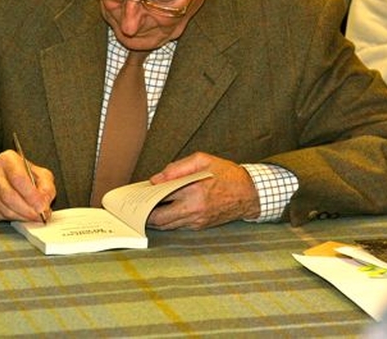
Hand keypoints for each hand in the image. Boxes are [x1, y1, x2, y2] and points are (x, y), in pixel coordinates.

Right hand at [0, 150, 54, 221]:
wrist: (5, 176)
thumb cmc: (24, 174)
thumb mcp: (40, 174)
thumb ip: (46, 186)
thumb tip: (44, 203)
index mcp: (8, 160)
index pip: (18, 178)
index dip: (31, 195)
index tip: (41, 206)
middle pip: (10, 195)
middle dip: (27, 209)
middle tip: (39, 215)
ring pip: (4, 207)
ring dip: (22, 216)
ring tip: (33, 216)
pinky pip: (0, 214)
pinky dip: (14, 218)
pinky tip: (22, 215)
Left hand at [146, 152, 260, 229]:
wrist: (249, 193)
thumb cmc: (226, 173)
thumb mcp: (203, 160)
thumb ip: (177, 168)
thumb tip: (156, 179)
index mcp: (194, 190)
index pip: (161, 197)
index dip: (146, 197)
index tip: (137, 193)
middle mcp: (194, 209)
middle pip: (160, 218)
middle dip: (145, 214)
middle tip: (137, 206)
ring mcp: (198, 220)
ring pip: (168, 225)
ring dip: (155, 219)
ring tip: (145, 209)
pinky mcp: (201, 226)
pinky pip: (178, 226)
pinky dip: (168, 220)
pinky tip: (162, 211)